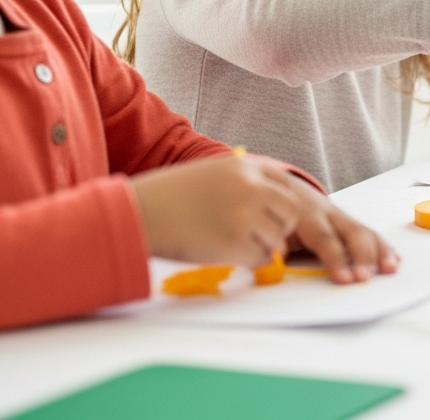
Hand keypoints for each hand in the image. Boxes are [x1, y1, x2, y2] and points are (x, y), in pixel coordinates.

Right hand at [130, 154, 299, 266]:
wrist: (138, 213)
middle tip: (261, 235)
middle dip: (280, 226)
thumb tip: (268, 203)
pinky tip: (232, 256)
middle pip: (291, 212)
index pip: (286, 184)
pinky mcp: (234, 243)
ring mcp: (244, 215)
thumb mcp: (210, 173)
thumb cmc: (168, 196)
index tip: (273, 215)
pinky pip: (260, 257)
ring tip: (239, 245)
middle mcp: (250, 188)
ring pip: (278, 238)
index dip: (282, 203)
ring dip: (263, 246)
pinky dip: (250, 261)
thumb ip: (241, 182)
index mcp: (244, 167)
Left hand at [283, 176, 398, 283]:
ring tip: (390, 269)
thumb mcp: (268, 225)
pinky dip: (384, 247)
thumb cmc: (273, 213)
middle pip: (352, 233)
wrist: (280, 186)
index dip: (336, 258)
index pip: (324, 238)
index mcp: (305, 215)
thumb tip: (276, 255)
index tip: (345, 278)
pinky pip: (370, 232)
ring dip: (380, 251)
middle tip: (366, 278)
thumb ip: (272, 241)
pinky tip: (394, 260)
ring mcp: (341, 216)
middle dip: (363, 256)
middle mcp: (327, 213)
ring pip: (365, 231)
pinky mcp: (349, 221)